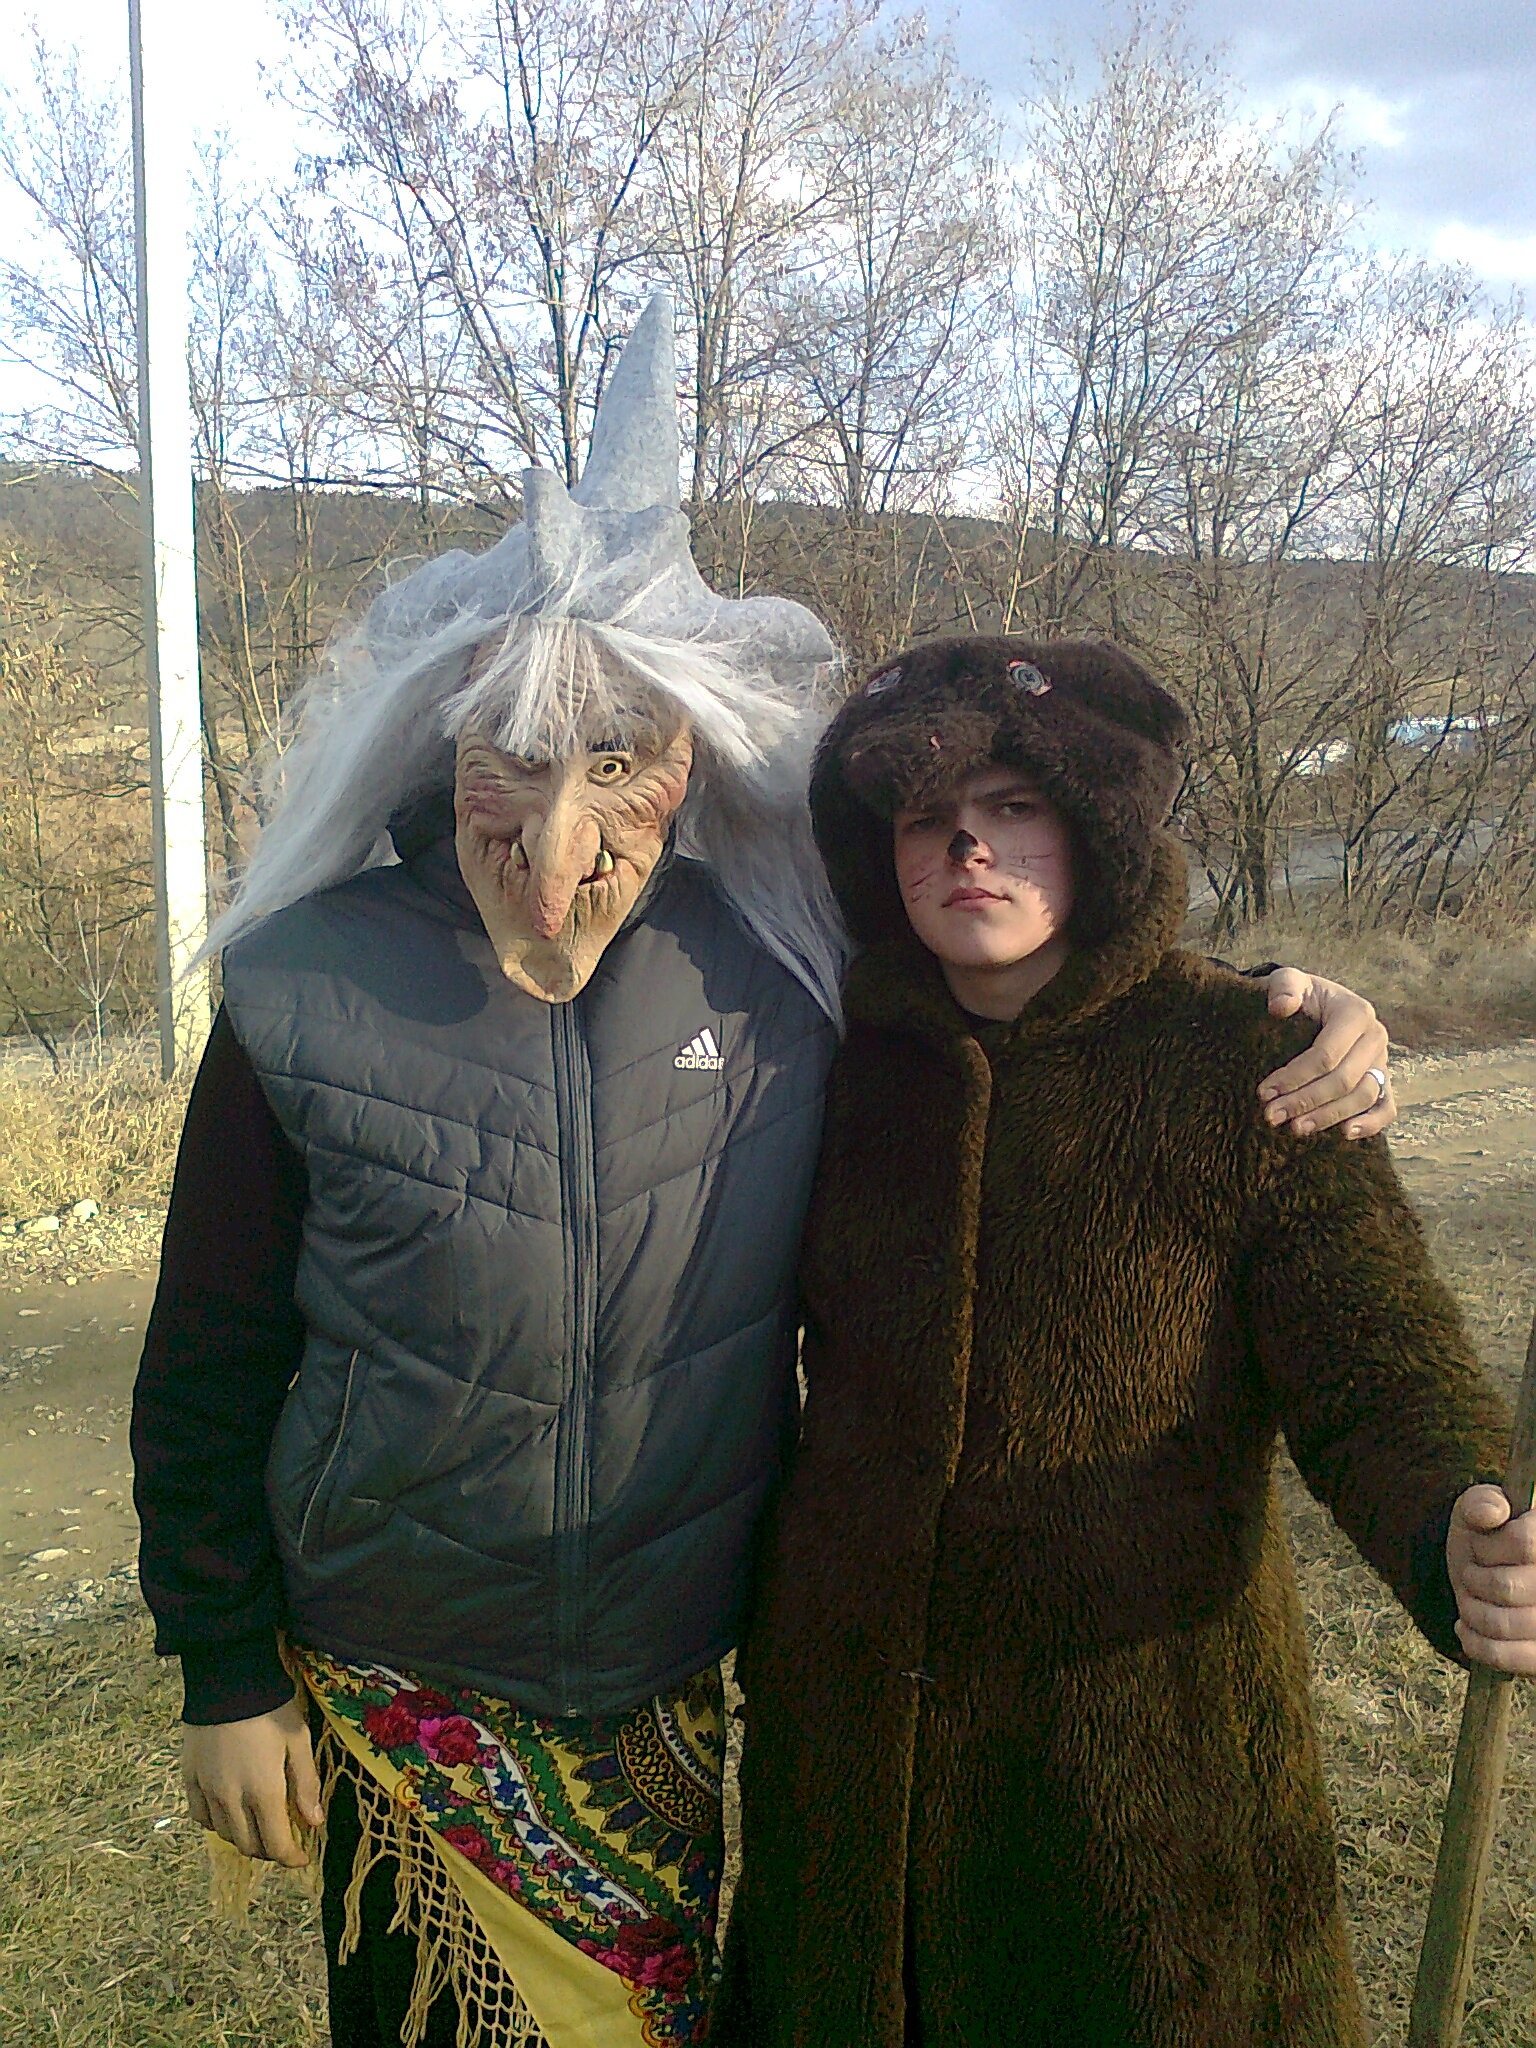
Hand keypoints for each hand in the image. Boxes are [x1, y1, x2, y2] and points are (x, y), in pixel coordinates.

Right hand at [182, 1694, 322, 1865]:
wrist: (228, 1680)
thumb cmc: (272, 1709)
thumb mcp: (299, 1742)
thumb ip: (306, 1784)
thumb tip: (313, 1823)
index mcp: (263, 1792)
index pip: (276, 1844)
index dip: (291, 1857)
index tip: (303, 1857)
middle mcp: (231, 1799)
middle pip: (248, 1844)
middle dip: (269, 1850)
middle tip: (284, 1839)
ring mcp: (207, 1790)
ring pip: (224, 1834)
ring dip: (244, 1837)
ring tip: (258, 1824)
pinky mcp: (189, 1778)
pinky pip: (200, 1815)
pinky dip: (216, 1822)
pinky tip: (228, 1811)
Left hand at [1256, 969, 1393, 1139]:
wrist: (1315, 1004)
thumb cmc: (1300, 995)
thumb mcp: (1289, 981)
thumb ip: (1284, 987)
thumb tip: (1280, 1008)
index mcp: (1356, 1012)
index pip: (1326, 1054)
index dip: (1295, 1077)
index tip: (1264, 1093)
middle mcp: (1375, 1037)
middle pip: (1343, 1080)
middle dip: (1306, 1101)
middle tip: (1272, 1116)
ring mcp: (1382, 1061)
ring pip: (1363, 1097)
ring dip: (1329, 1117)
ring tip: (1296, 1129)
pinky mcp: (1382, 1080)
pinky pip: (1386, 1107)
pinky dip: (1371, 1123)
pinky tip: (1345, 1134)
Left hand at [1447, 1484, 1535, 1674]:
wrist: (1483, 1573)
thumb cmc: (1485, 1537)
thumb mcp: (1479, 1508)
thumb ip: (1482, 1502)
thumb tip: (1492, 1512)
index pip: (1525, 1544)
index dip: (1490, 1546)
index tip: (1480, 1546)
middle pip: (1509, 1587)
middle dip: (1474, 1580)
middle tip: (1470, 1574)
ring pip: (1506, 1624)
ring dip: (1471, 1611)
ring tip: (1467, 1600)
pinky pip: (1513, 1659)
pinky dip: (1478, 1646)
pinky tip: (1465, 1630)